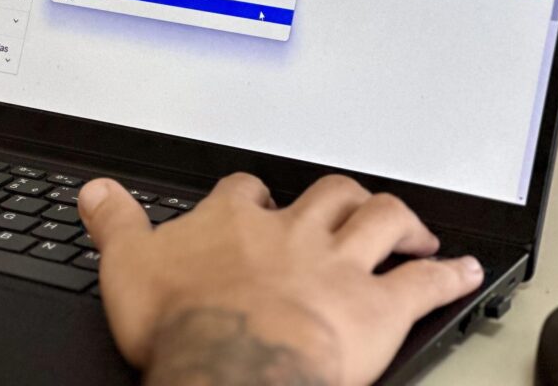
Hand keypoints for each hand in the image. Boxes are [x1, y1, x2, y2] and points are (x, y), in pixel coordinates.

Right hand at [78, 173, 483, 385]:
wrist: (231, 370)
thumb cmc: (182, 323)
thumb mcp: (126, 265)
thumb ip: (113, 221)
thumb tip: (95, 190)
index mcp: (235, 222)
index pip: (246, 191)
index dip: (253, 195)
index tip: (255, 201)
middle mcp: (291, 233)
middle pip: (326, 193)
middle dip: (340, 195)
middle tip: (348, 202)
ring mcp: (337, 266)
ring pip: (379, 220)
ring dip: (399, 220)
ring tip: (411, 225)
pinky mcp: (377, 308)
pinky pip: (423, 282)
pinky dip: (447, 274)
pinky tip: (463, 270)